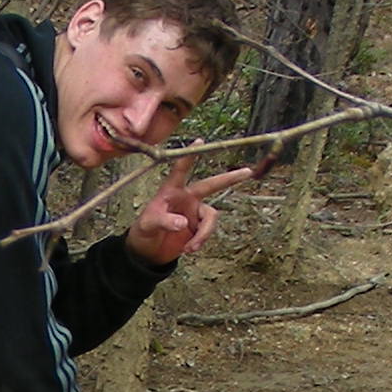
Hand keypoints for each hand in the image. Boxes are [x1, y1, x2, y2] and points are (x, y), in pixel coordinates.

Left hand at [126, 157, 257, 264]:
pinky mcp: (198, 227)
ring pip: (211, 217)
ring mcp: (194, 212)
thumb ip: (165, 221)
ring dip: (204, 233)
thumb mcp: (148, 224)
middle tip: (247, 172)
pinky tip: (188, 249)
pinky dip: (200, 240)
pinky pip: (207, 231)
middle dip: (229, 179)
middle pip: (211, 185)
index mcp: (172, 190)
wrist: (148, 250)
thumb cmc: (144, 230)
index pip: (181, 170)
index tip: (200, 140)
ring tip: (191, 247)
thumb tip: (183, 223)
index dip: (189, 156)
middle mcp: (187, 198)